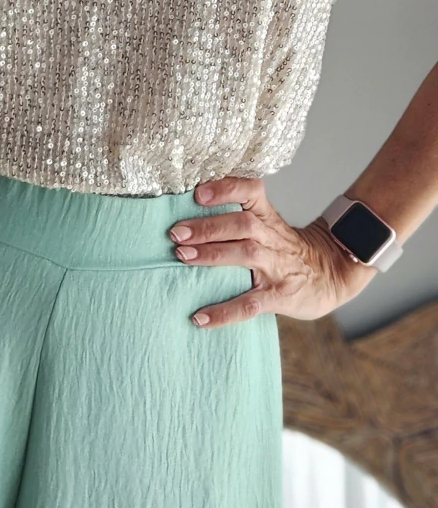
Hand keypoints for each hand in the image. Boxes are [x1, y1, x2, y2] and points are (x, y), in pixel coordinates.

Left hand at [168, 176, 378, 328]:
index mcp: (268, 217)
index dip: (226, 189)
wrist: (332, 274)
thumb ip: (238, 217)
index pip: (250, 191)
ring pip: (246, 254)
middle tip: (176, 231)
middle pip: (241, 223)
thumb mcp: (270, 225)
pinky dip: (224, 312)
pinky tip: (199, 318)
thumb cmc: (288, 249)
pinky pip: (250, 304)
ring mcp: (276, 267)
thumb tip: (188, 216)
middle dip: (207, 226)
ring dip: (211, 254)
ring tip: (181, 256)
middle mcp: (272, 238)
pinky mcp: (279, 296)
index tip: (198, 193)